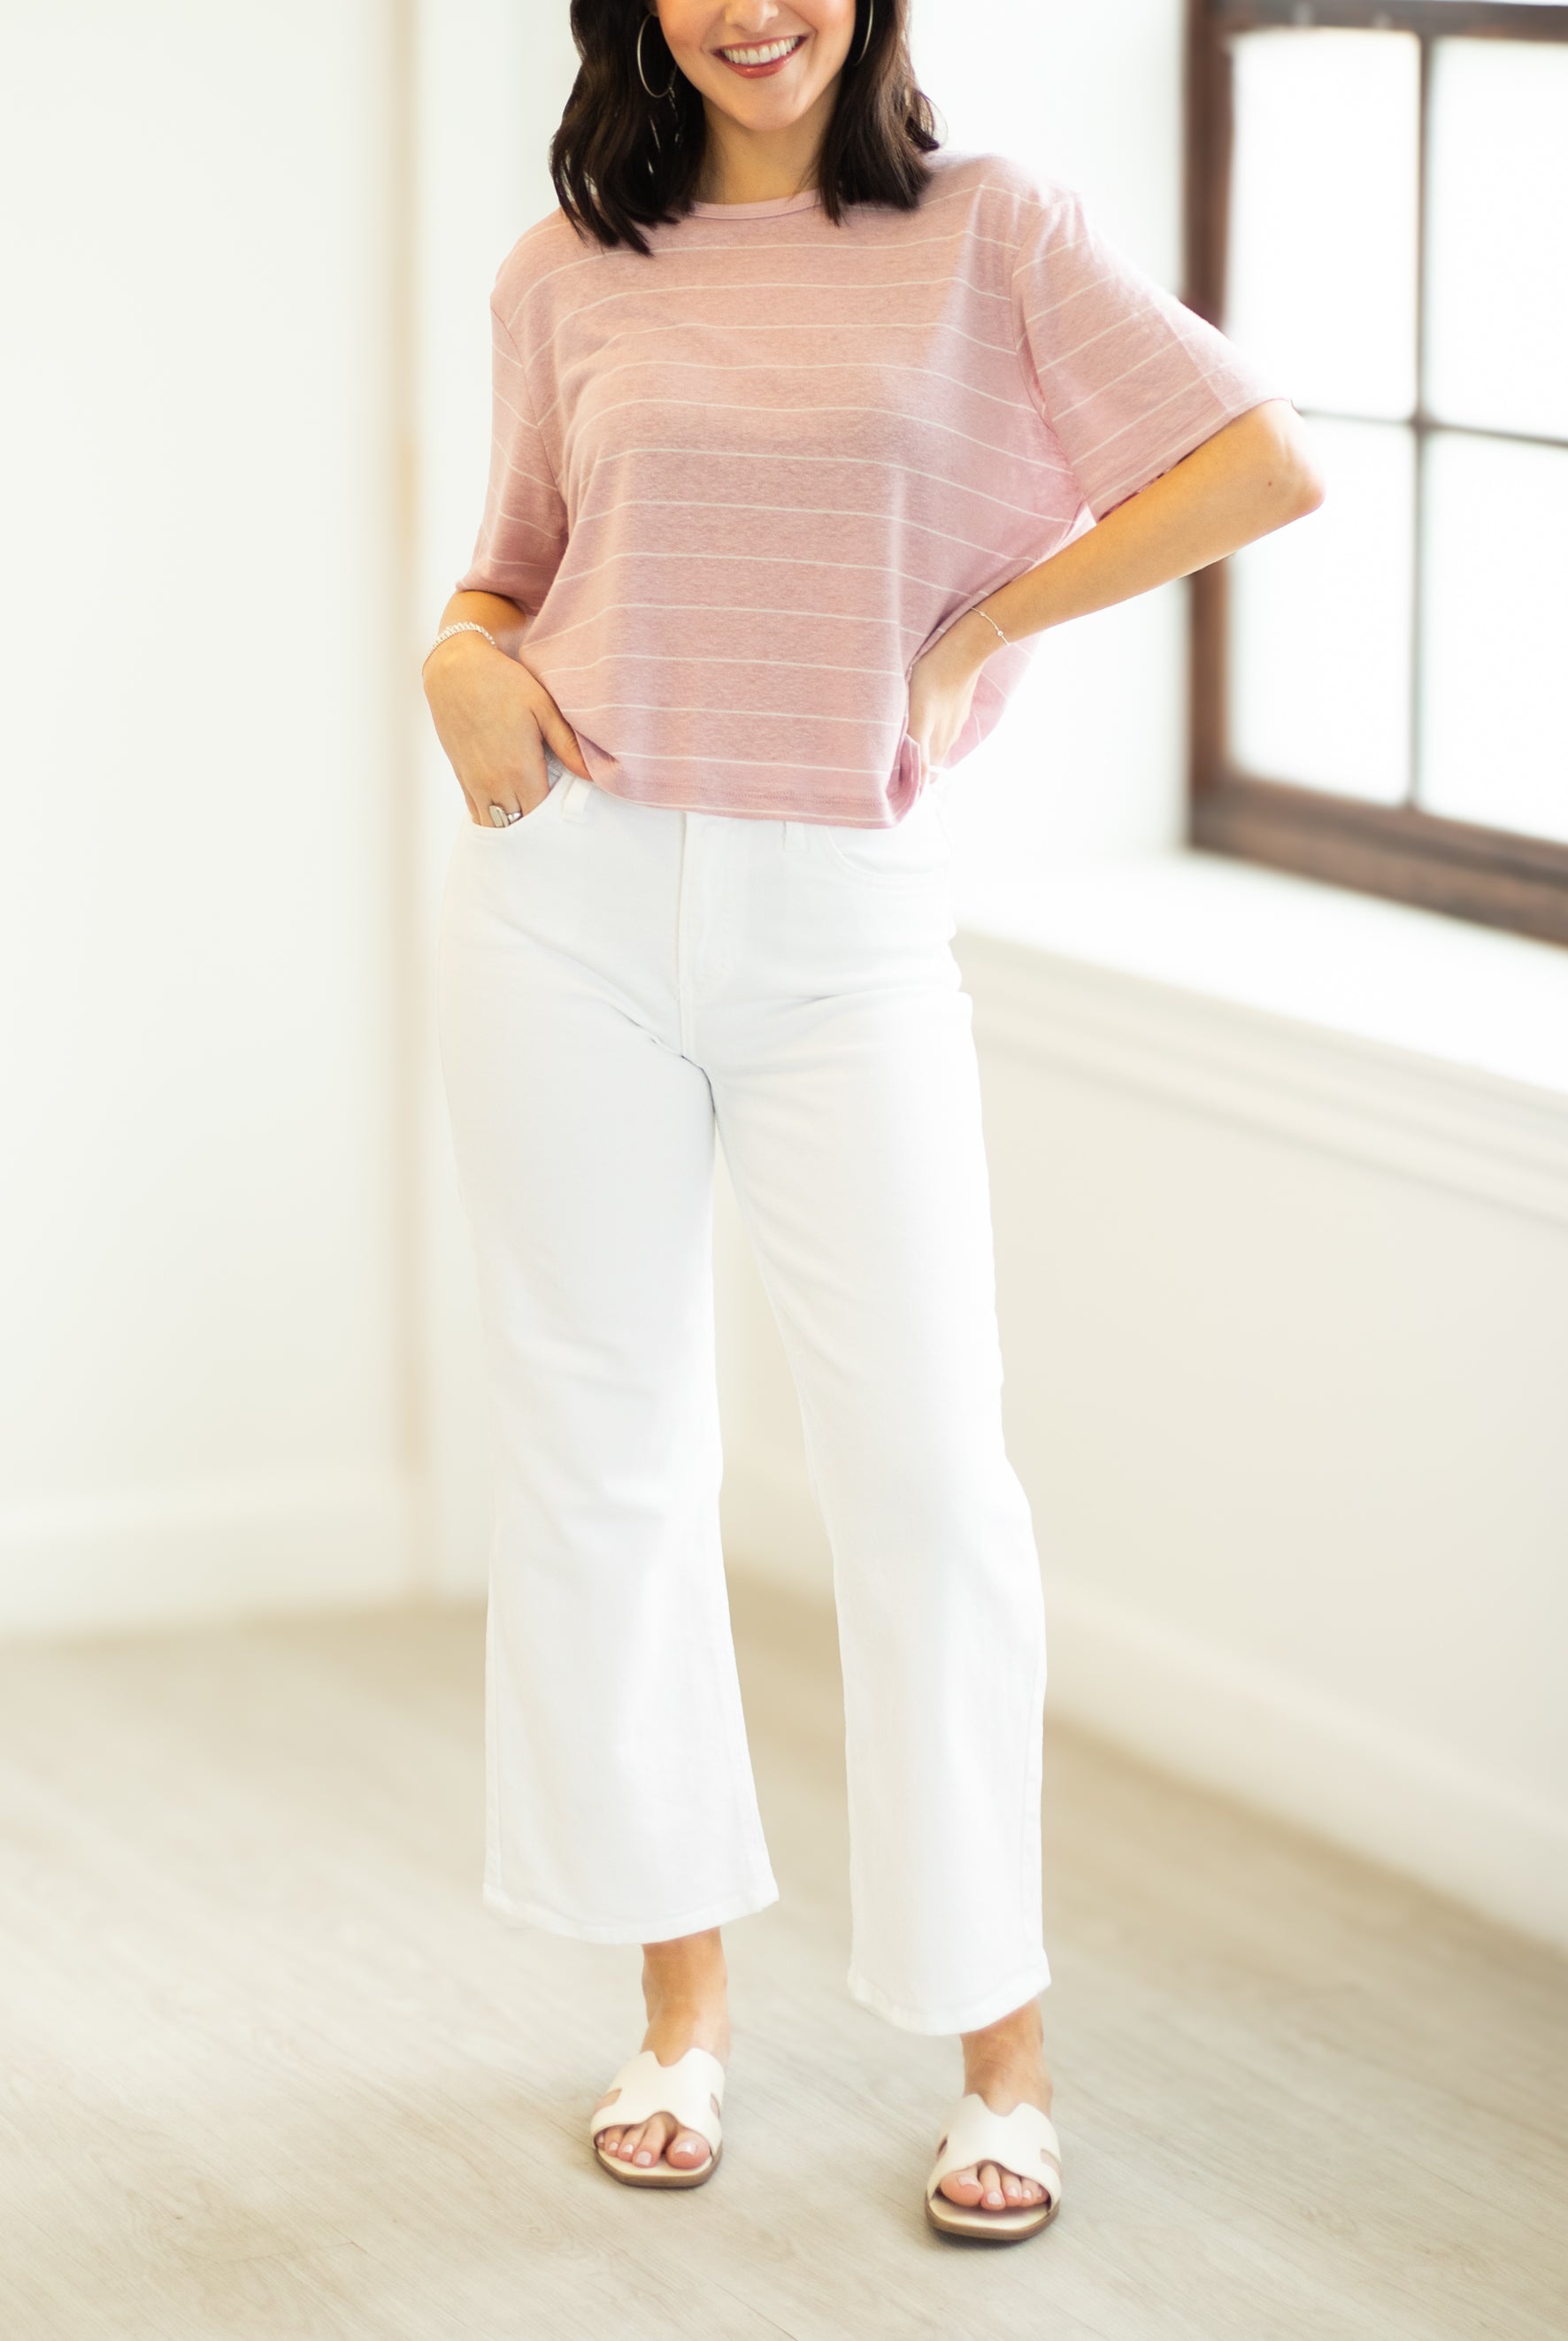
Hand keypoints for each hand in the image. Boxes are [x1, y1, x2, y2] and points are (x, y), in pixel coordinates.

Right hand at [422, 633, 590, 824]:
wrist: (455, 671)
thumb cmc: (503, 683)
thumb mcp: (543, 708)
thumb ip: (568, 746)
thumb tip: (593, 776)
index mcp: (520, 769)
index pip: (542, 817)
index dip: (556, 822)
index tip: (569, 816)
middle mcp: (495, 783)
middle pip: (520, 826)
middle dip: (537, 829)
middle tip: (555, 823)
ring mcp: (476, 783)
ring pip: (496, 826)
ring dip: (513, 827)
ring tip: (532, 823)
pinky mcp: (462, 778)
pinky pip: (477, 813)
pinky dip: (494, 818)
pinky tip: (508, 813)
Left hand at [904, 610, 998, 788]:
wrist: (965, 647)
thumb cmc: (934, 679)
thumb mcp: (920, 717)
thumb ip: (918, 749)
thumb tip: (920, 782)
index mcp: (939, 744)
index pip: (927, 775)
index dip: (915, 782)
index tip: (898, 783)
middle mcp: (949, 737)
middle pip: (932, 759)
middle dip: (917, 766)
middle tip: (895, 764)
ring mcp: (955, 719)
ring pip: (937, 740)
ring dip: (923, 746)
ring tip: (904, 742)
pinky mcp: (957, 704)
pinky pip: (943, 723)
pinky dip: (931, 728)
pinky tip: (923, 717)